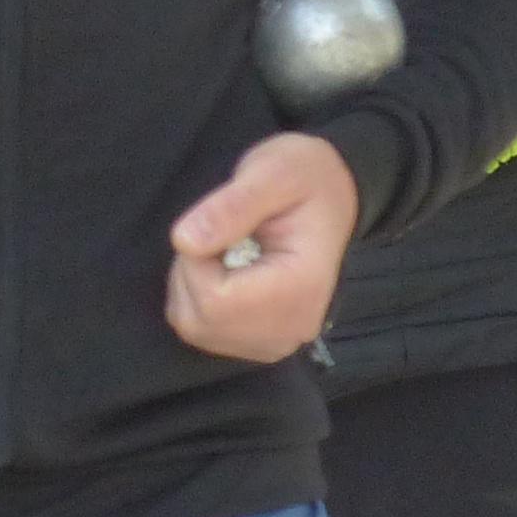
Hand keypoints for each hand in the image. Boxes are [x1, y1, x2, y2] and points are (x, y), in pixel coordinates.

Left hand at [167, 131, 361, 361]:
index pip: (215, 300)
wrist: (331, 193)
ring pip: (196, 328)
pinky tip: (222, 272)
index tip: (215, 226)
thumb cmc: (304, 176)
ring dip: (190, 286)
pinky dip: (196, 301)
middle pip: (201, 320)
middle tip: (219, 236)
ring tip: (223, 252)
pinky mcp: (264, 344)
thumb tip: (184, 242)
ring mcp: (280, 342)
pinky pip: (203, 332)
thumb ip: (231, 206)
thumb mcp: (272, 173)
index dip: (194, 261)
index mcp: (302, 287)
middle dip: (189, 273)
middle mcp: (294, 327)